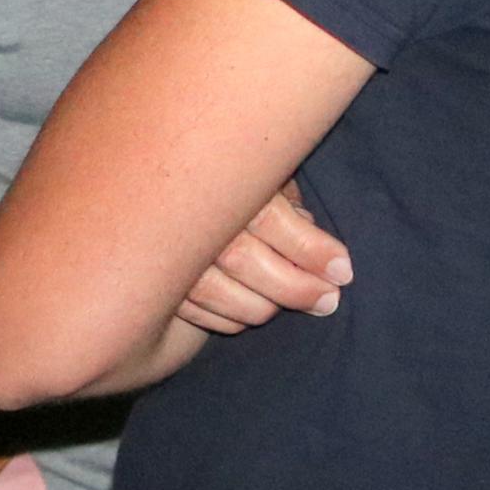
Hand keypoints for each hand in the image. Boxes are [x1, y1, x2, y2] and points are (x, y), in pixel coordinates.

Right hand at [173, 184, 351, 336]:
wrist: (146, 176)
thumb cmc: (225, 173)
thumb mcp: (259, 171)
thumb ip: (282, 197)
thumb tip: (312, 234)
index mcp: (219, 176)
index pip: (271, 220)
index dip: (311, 250)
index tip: (342, 270)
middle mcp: (186, 212)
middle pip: (244, 260)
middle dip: (296, 288)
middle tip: (329, 300)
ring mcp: (165, 249)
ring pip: (220, 293)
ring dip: (267, 307)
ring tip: (299, 303)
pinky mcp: (157, 279)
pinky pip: (199, 312)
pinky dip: (233, 318)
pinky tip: (257, 308)